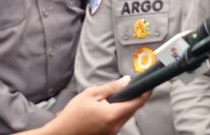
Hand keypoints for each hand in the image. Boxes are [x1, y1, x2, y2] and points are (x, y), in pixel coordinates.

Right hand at [35, 77, 150, 134]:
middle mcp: (116, 127)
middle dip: (134, 98)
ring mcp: (113, 133)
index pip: (137, 103)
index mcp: (113, 115)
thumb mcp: (91, 94)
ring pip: (126, 117)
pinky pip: (118, 123)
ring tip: (116, 97)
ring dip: (125, 106)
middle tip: (132, 87)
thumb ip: (111, 87)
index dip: (145, 92)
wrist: (60, 134)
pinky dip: (118, 114)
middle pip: (132, 110)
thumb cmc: (73, 114)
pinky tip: (108, 108)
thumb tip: (127, 81)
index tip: (149, 84)